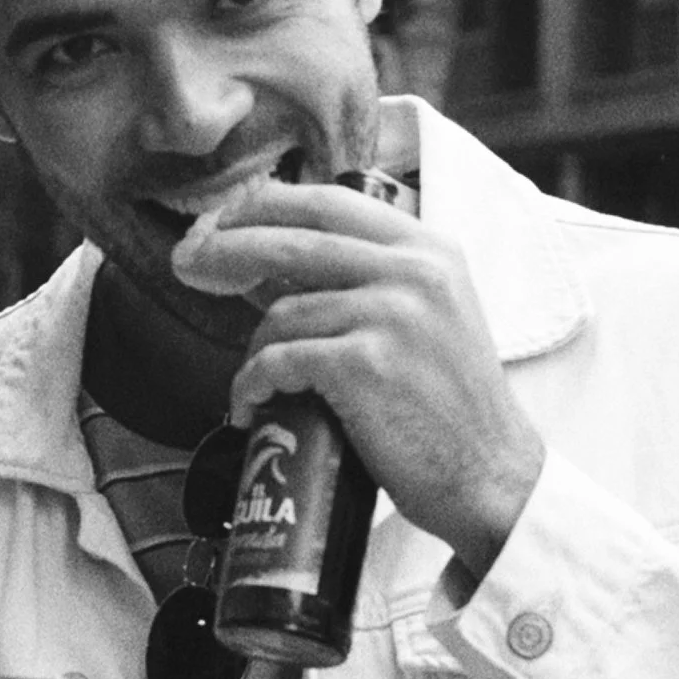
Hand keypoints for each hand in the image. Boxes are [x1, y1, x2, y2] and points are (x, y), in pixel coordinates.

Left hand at [175, 181, 545, 579]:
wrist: (490, 477)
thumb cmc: (449, 406)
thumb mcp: (428, 317)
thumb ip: (369, 280)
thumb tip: (271, 263)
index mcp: (429, 249)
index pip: (329, 201)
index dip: (264, 205)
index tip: (222, 218)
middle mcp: (414, 271)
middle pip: (292, 238)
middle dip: (227, 247)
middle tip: (188, 262)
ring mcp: (390, 314)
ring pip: (282, 311)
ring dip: (252, 350)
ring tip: (253, 383)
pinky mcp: (365, 364)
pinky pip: (278, 360)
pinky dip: (252, 384)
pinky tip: (250, 405)